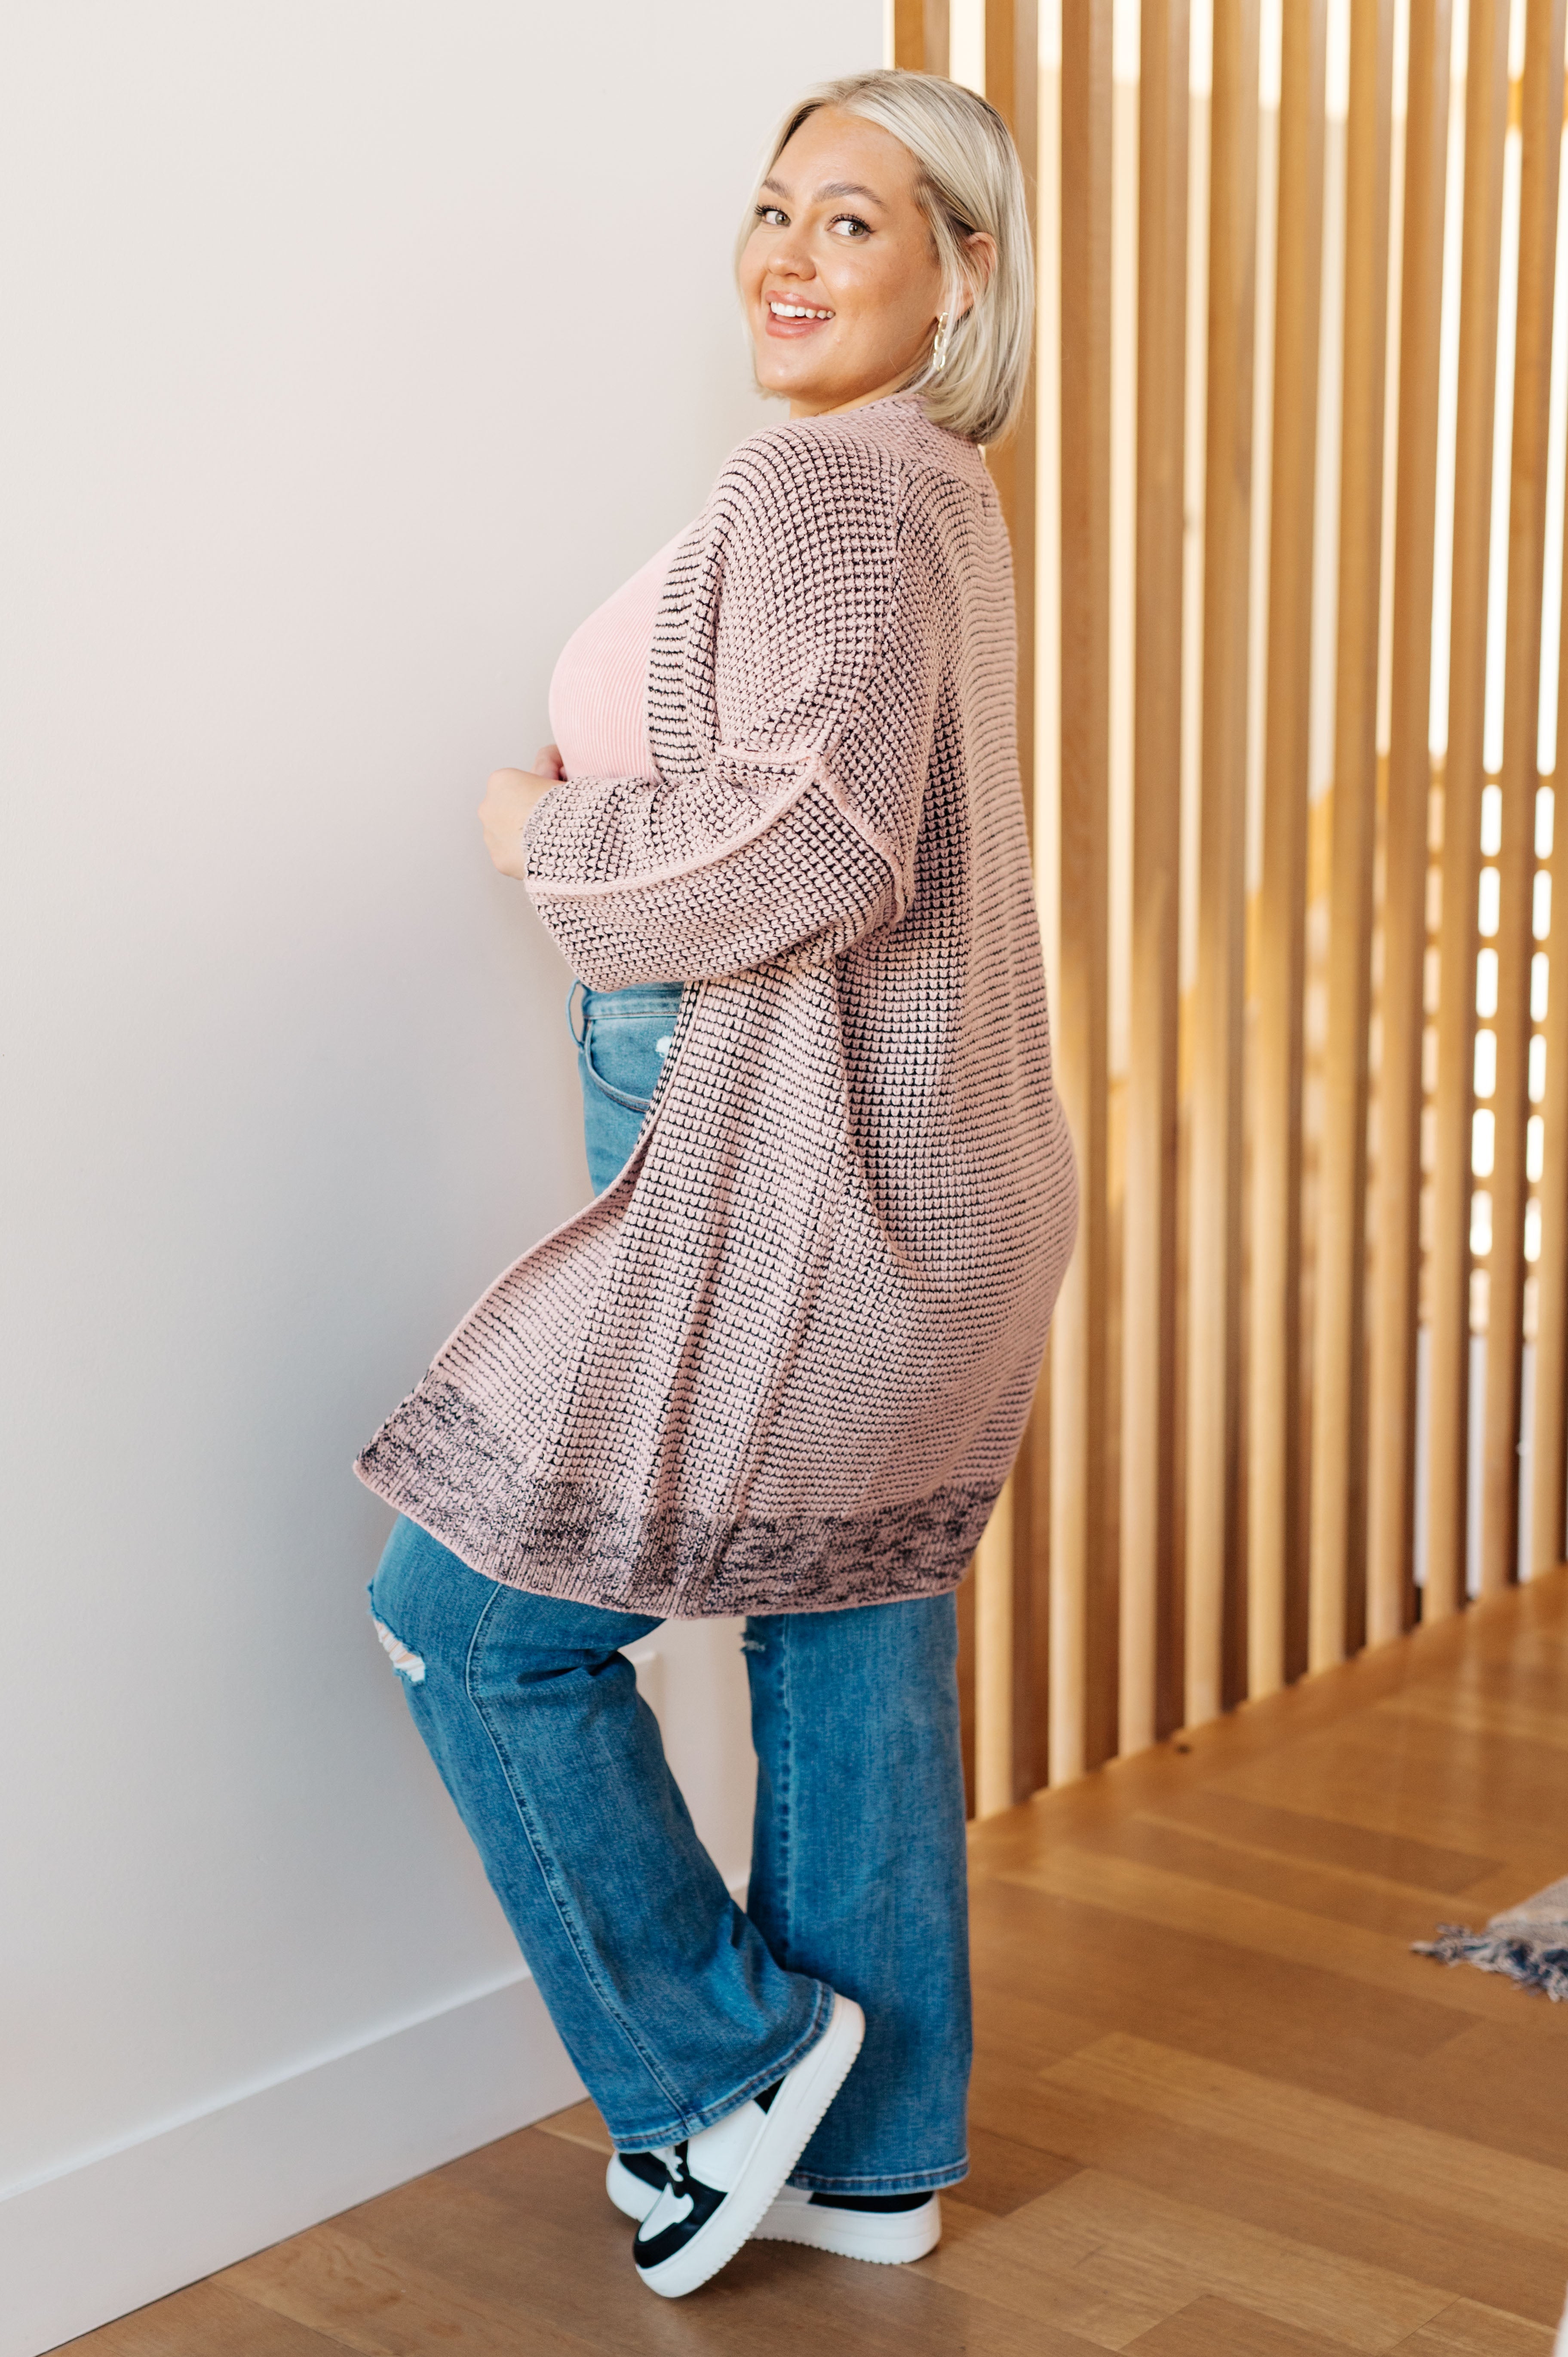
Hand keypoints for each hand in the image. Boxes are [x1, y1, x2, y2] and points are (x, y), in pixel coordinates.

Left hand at [479, 747, 561, 878]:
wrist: (570, 840)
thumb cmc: (567, 805)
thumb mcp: (561, 772)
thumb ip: (553, 765)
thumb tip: (553, 767)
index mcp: (500, 781)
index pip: (517, 784)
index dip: (538, 790)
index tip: (554, 798)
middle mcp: (487, 806)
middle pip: (508, 808)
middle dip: (525, 813)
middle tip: (552, 820)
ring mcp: (490, 836)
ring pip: (506, 833)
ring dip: (523, 835)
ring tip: (548, 839)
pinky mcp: (499, 859)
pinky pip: (512, 855)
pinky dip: (524, 855)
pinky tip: (542, 855)